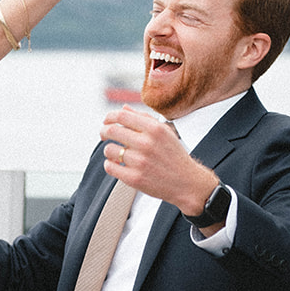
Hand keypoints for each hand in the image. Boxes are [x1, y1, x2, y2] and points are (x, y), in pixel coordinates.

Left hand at [101, 106, 218, 217]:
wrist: (186, 182)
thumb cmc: (174, 155)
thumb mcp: (164, 132)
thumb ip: (144, 118)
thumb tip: (123, 108)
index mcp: (154, 129)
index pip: (122, 116)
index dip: (109, 117)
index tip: (106, 121)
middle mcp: (146, 143)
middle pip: (112, 131)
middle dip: (103, 131)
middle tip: (104, 134)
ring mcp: (140, 162)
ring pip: (109, 150)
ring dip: (109, 150)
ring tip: (116, 153)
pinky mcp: (134, 178)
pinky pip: (110, 167)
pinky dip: (109, 164)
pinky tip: (116, 164)